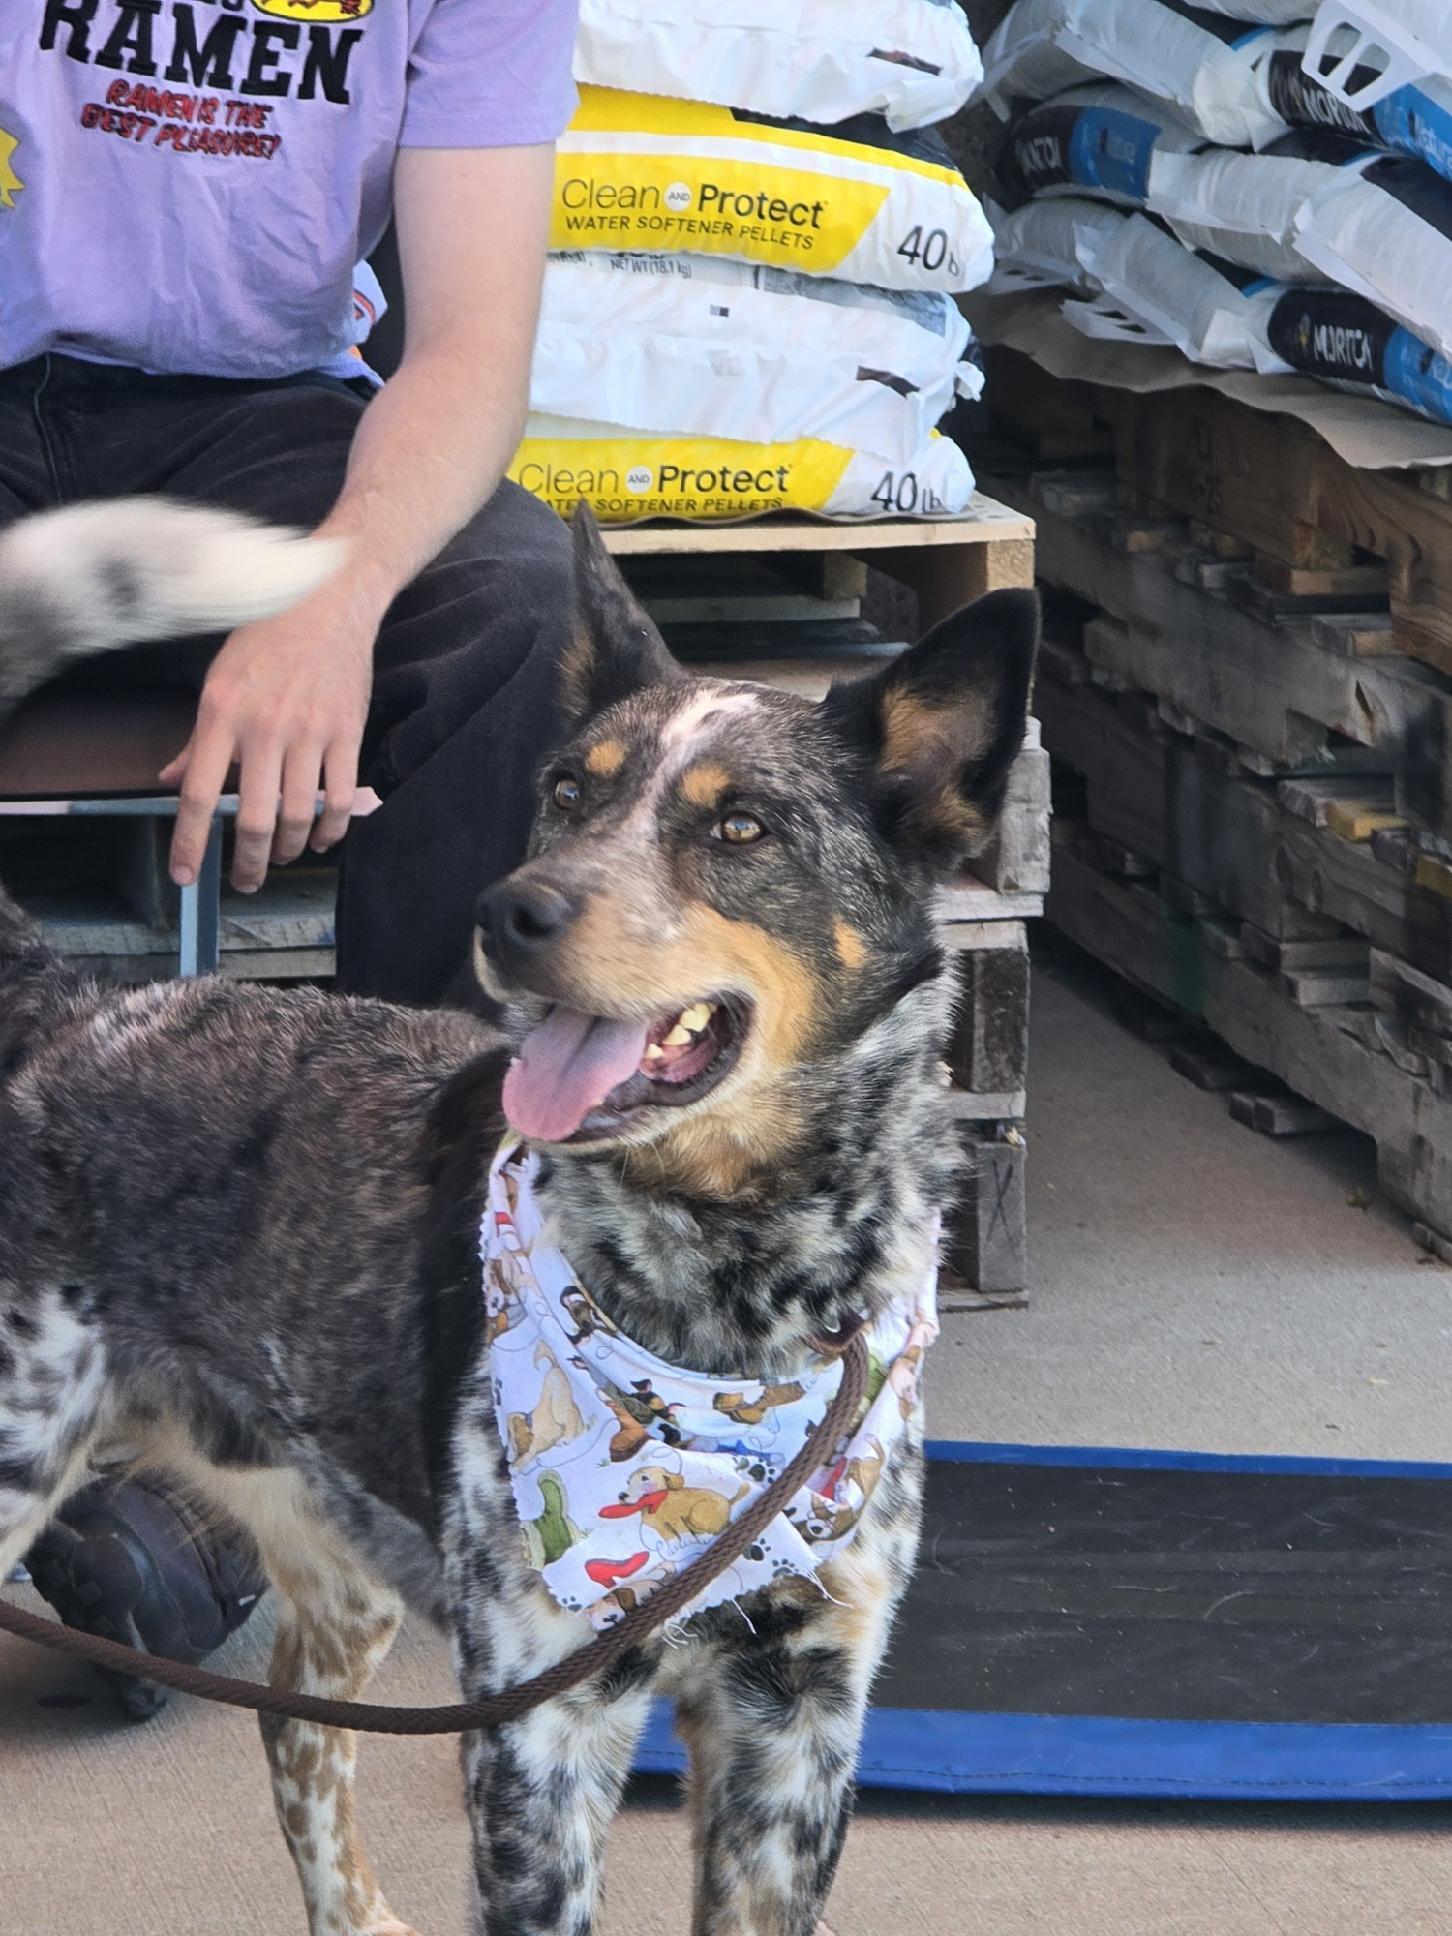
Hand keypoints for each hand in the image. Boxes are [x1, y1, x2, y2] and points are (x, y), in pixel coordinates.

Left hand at [162, 595, 374, 892]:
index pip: (197, 794)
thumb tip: (170, 780)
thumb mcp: (218, 680)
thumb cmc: (267, 636)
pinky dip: (333, 830)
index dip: (188, 842)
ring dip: (290, 850)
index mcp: (221, 714)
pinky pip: (341, 799)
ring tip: (282, 858)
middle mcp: (263, 728)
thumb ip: (197, 739)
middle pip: (252, 819)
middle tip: (245, 881)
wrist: (326, 601)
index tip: (185, 876)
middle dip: (247, 863)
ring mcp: (309, 733)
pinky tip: (324, 839)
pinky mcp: (347, 733)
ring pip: (299, 816)